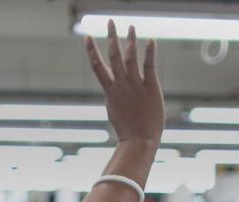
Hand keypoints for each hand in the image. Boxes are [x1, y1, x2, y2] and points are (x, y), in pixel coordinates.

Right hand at [85, 21, 163, 146]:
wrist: (139, 142)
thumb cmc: (129, 132)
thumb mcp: (116, 113)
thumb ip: (115, 100)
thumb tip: (112, 95)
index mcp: (110, 92)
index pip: (98, 67)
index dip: (91, 50)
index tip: (87, 36)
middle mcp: (121, 86)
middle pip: (113, 56)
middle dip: (111, 37)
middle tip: (110, 22)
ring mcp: (135, 86)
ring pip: (129, 58)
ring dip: (129, 40)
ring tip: (130, 26)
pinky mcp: (150, 88)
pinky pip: (149, 66)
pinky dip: (149, 52)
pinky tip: (151, 39)